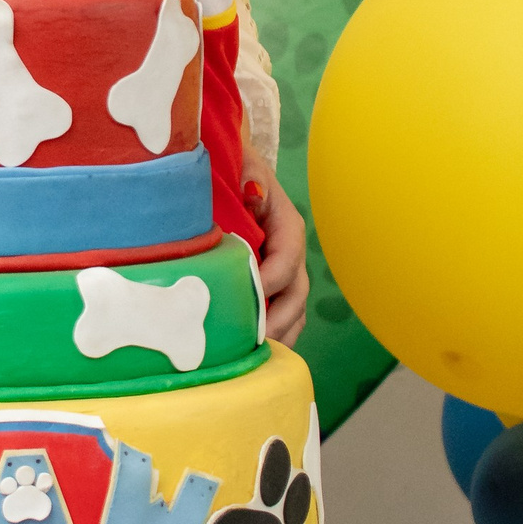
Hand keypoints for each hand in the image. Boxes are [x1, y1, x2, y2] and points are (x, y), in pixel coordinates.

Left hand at [251, 165, 308, 345]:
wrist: (227, 171)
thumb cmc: (233, 167)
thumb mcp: (242, 164)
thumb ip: (251, 177)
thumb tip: (254, 191)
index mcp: (286, 225)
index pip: (288, 258)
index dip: (271, 279)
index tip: (248, 296)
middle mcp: (289, 253)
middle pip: (295, 293)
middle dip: (277, 320)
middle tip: (254, 342)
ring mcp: (283, 273)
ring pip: (292, 311)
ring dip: (278, 335)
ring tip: (256, 359)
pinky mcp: (271, 287)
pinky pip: (281, 317)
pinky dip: (273, 338)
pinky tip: (254, 358)